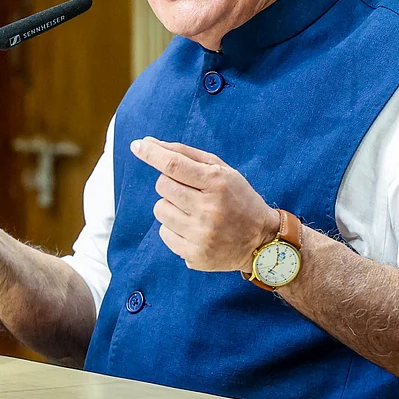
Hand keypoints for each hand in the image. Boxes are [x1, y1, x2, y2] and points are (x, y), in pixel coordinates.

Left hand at [130, 137, 278, 272]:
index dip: (151, 153)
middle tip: (190, 191)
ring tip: (194, 212)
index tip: (137, 145)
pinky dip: (174, 229)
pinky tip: (194, 229)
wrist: (261, 241)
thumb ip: (186, 154)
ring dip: (171, 207)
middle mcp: (208, 209)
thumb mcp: (223, 170)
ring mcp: (201, 235)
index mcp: (217, 183)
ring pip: (160, 210)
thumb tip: (148, 142)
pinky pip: (164, 234)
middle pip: (162, 186)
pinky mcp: (195, 255)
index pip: (174, 165)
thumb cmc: (239, 199)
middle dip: (170, 184)